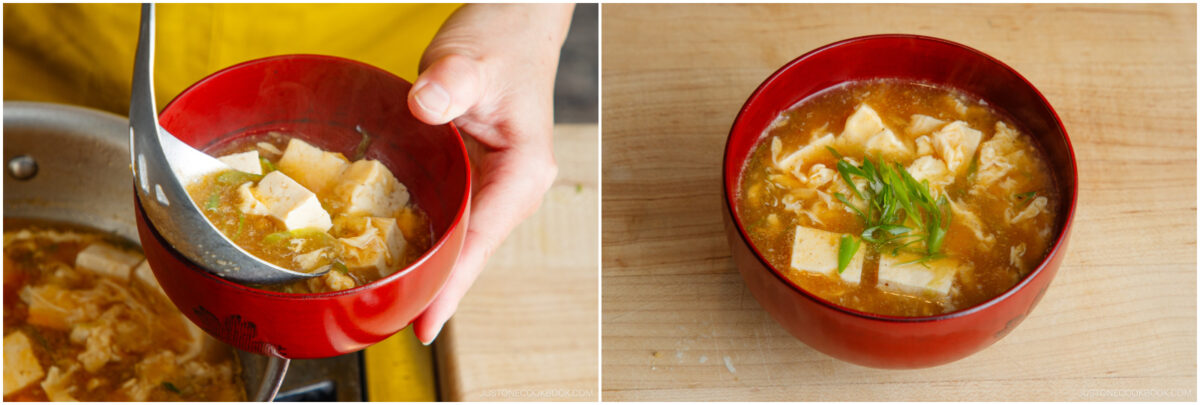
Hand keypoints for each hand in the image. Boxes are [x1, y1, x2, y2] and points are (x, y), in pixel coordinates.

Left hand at [406, 4, 572, 343]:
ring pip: (462, 240)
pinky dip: (427, 238)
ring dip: (431, 268)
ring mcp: (497, 185)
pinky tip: (398, 255)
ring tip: (391, 303)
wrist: (515, 23)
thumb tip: (428, 103)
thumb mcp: (471, 59)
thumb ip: (450, 81)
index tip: (426, 322)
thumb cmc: (502, 39)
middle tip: (392, 322)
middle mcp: (514, 187)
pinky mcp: (479, 177)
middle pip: (472, 252)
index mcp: (523, 170)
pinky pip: (453, 217)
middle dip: (437, 289)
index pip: (481, 239)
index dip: (452, 283)